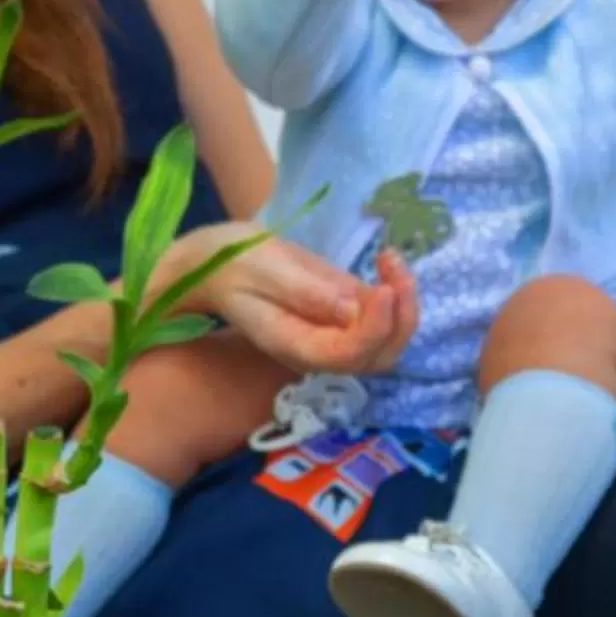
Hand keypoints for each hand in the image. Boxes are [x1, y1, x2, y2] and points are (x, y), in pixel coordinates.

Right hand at [162, 228, 419, 376]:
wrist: (213, 263)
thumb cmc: (230, 263)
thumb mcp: (262, 269)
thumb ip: (306, 292)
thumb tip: (352, 308)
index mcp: (296, 346)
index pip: (349, 353)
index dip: (375, 327)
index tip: (384, 287)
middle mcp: (320, 349)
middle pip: (378, 357)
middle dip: (400, 320)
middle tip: (394, 270)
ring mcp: (333, 333)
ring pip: (386, 341)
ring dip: (403, 305)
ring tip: (391, 260)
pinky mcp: (341, 312)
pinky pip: (379, 318)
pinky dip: (395, 293)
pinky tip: (386, 259)